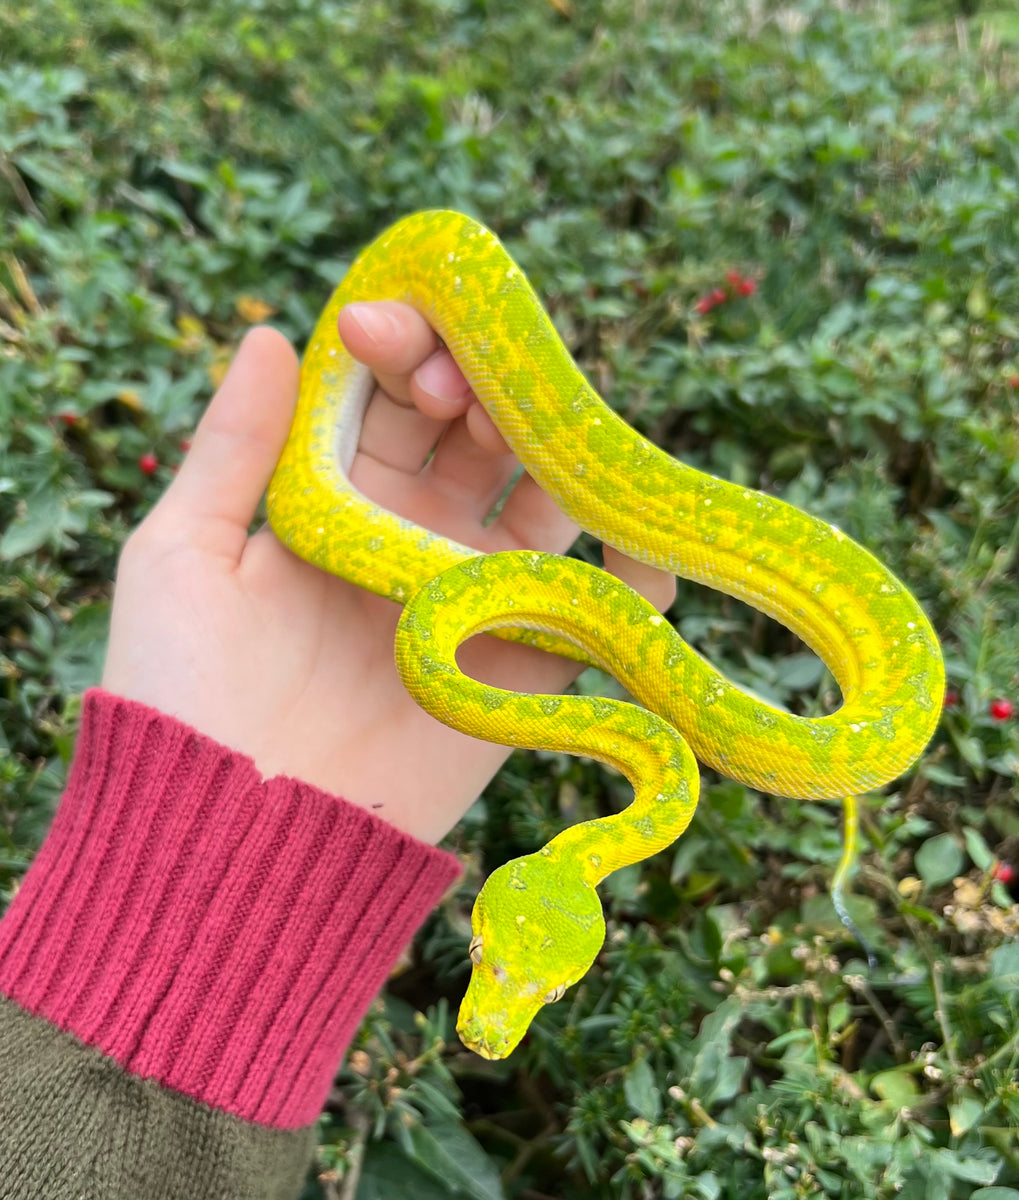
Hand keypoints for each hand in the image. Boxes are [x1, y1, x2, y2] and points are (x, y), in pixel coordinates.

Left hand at [102, 304, 674, 842]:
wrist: (233, 835)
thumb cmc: (184, 691)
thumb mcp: (181, 554)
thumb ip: (230, 447)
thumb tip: (271, 334)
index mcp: (335, 501)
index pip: (389, 398)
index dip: (399, 349)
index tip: (387, 330)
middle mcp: (412, 536)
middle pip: (476, 433)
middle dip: (481, 389)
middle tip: (463, 390)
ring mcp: (474, 597)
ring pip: (544, 499)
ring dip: (557, 453)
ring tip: (547, 431)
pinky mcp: (523, 665)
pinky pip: (597, 608)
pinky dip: (636, 573)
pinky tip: (640, 541)